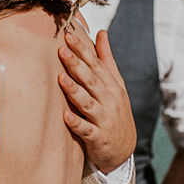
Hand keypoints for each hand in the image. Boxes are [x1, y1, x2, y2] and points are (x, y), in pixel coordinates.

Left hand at [58, 24, 135, 172]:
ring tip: (61, 79)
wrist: (123, 150)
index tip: (68, 36)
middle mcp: (110, 101)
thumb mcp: (116, 85)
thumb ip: (106, 59)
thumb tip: (101, 32)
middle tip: (62, 50)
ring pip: (88, 104)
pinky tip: (65, 116)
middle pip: (92, 80)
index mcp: (112, 86)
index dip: (83, 50)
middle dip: (77, 65)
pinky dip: (77, 123)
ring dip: (75, 91)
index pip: (96, 64)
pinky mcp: (99, 138)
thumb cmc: (115, 112)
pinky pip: (87, 130)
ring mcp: (105, 120)